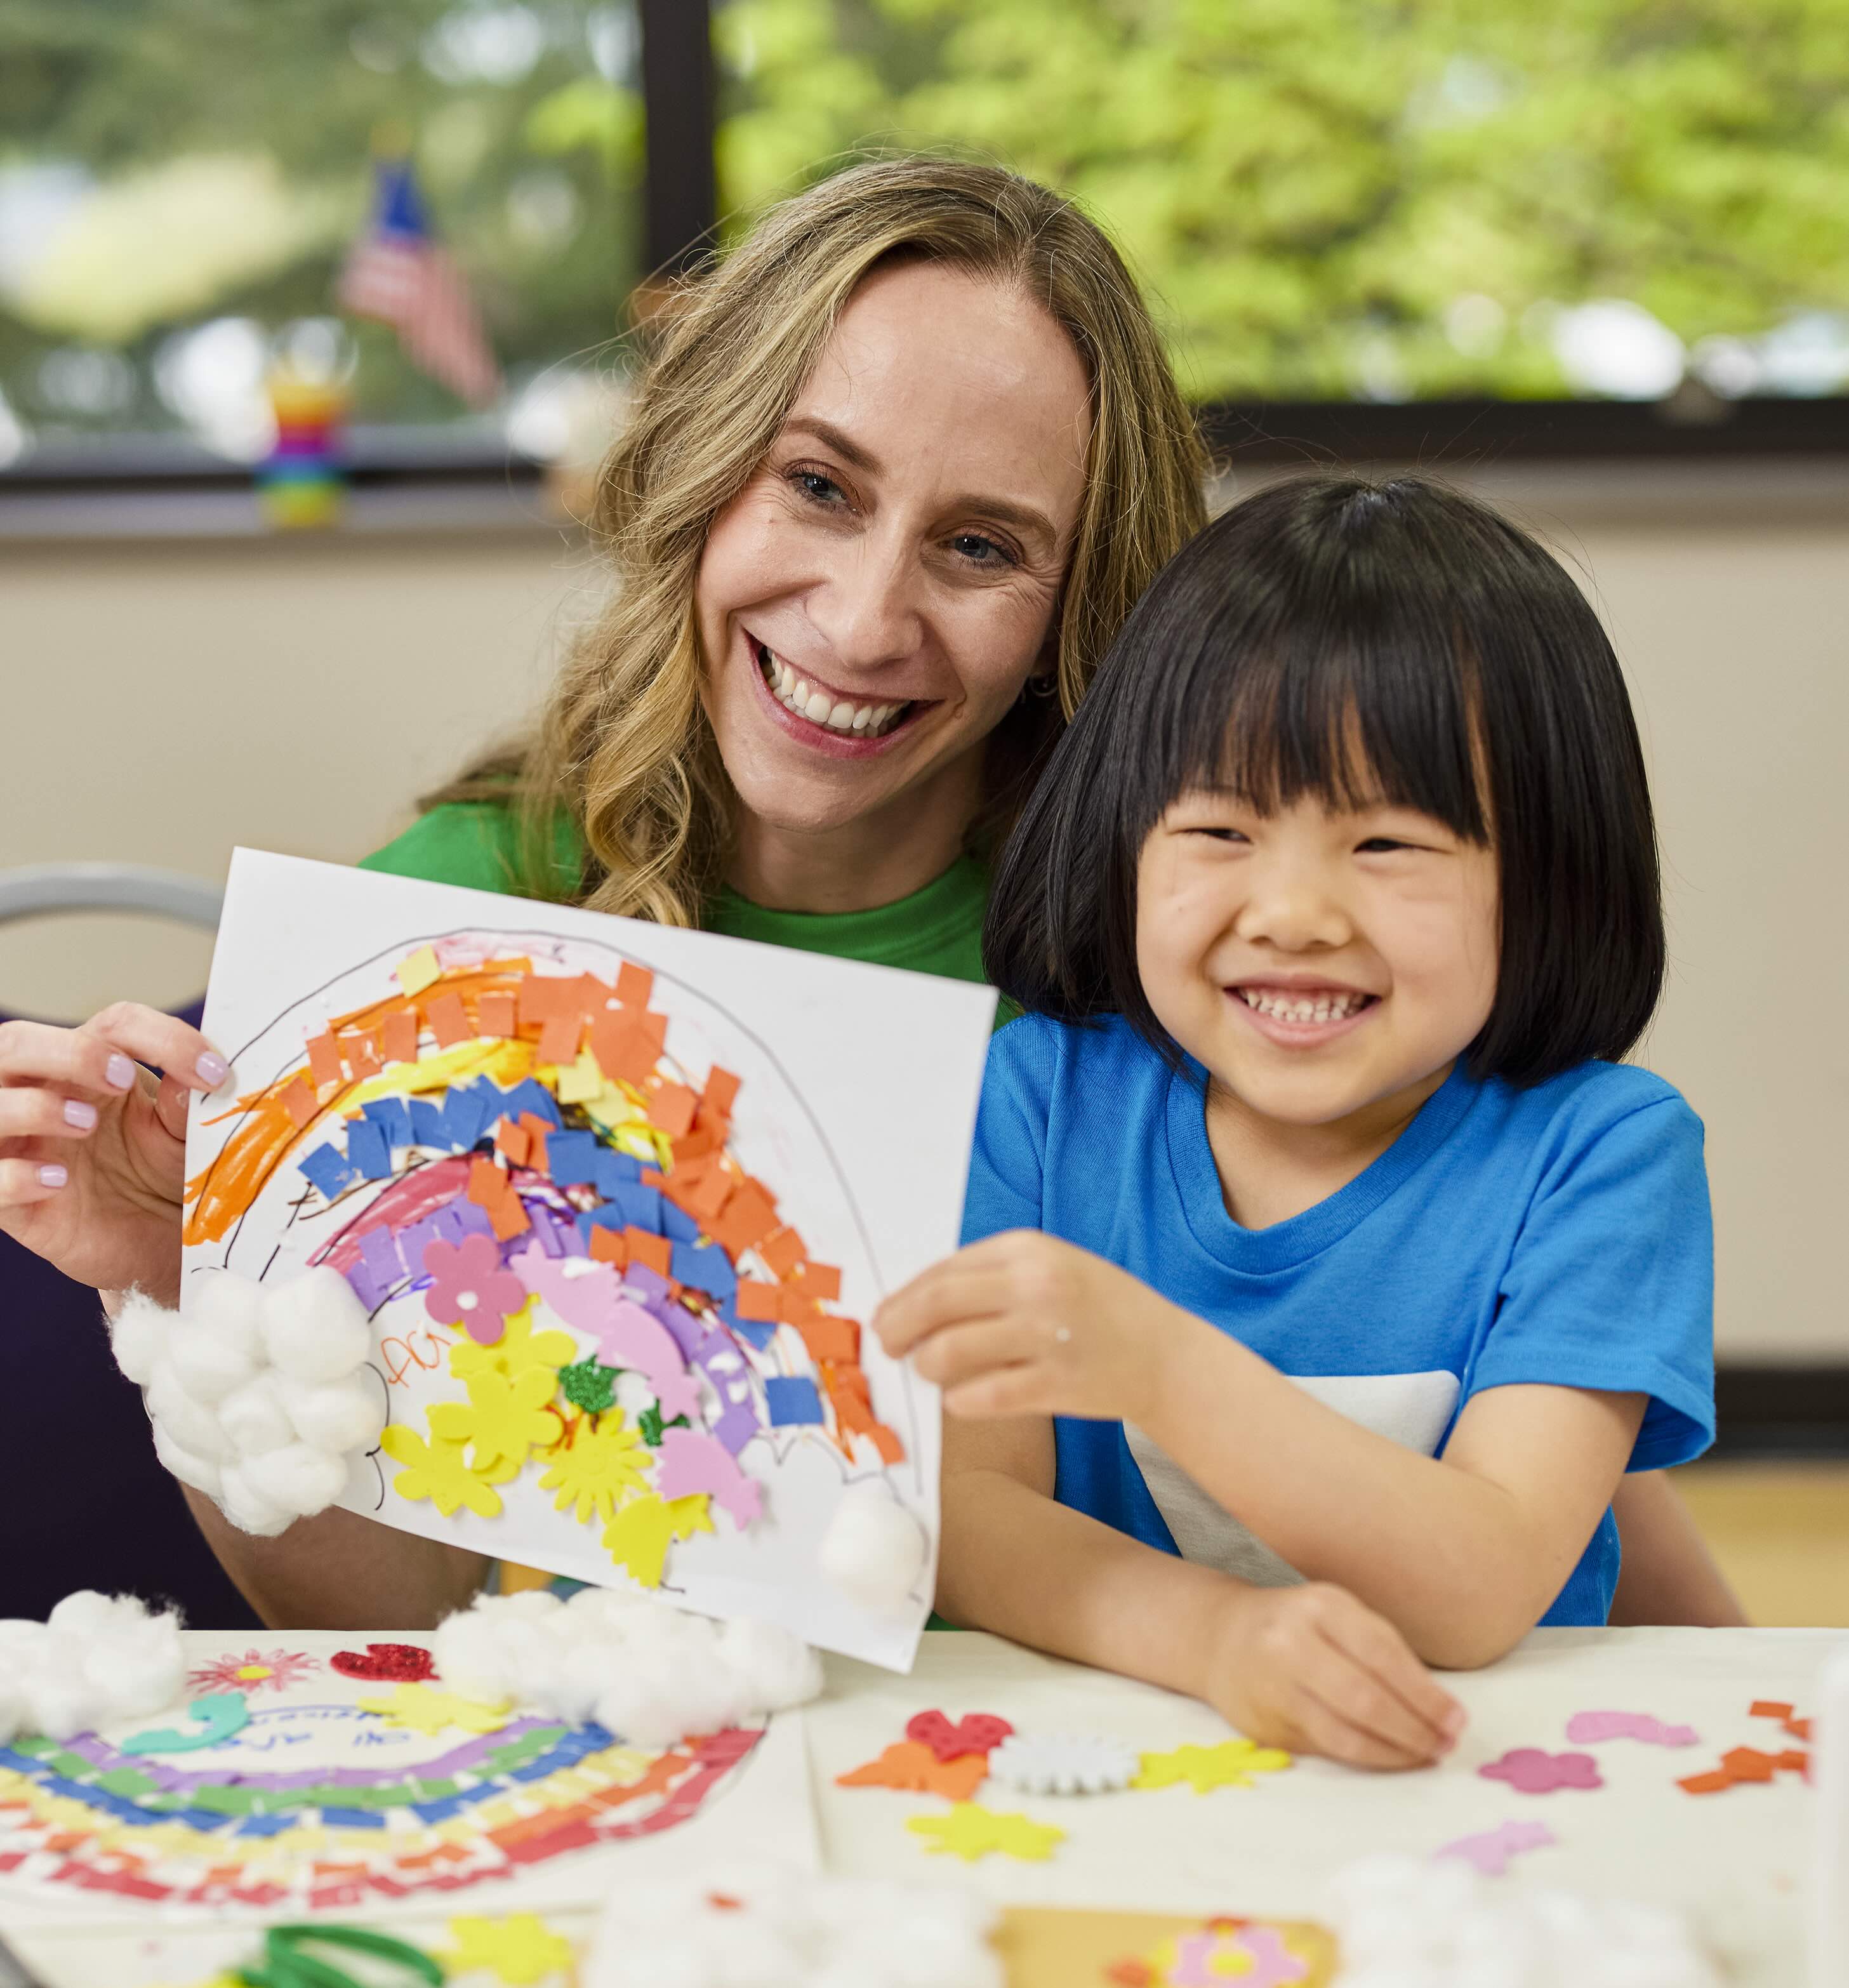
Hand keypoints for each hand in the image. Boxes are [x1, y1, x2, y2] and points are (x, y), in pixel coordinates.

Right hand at [0, 1003, 227, 1304]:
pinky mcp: (10, 1204)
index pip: (113, 1026)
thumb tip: (200, 1073)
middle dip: (68, 1052)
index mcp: (91, 1067)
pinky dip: (15, 1174)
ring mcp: (18, 1147)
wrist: (155, 1245)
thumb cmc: (161, 1174)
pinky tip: (57, 1180)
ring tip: (86, 1124)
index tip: (215, 1073)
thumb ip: (186, 1104)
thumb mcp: (182, 1136)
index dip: (163, 1038)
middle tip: (123, 1079)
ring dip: (34, 1106)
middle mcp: (42, 1095)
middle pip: (16, 1042)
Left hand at [873, 1230, 1197, 1423]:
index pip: (941, 1271)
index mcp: (1029, 1250)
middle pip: (936, 1306)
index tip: (885, 1315)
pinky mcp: (1055, 1384)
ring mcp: (1046, 1335)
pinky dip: (959, 1400)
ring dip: (926, 1366)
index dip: (903, 1297)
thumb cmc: (1099, 1310)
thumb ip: (991, 1276)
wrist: (1166, 1355)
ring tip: (929, 1372)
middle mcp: (1035, 1286)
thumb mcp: (1052, 1267)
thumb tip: (916, 1301)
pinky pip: (981, 1396)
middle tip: (887, 1346)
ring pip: (949, 1352)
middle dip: (898, 1329)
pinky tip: (959, 1399)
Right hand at [1202, 1580, 1465, 1770]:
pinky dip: (1366, 1758)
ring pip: (1346, 1733)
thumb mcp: (1338, 1616)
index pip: (1383, 1655)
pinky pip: (1327, 1749)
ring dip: (1395, 1752)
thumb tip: (1440, 1708)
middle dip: (1415, 1729)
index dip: (1425, 1694)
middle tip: (1445, 1745)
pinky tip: (1388, 1757)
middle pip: (1365, 1698)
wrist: (1221, 1637)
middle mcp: (1291, 1643)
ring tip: (1424, 1755)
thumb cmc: (1298, 1626)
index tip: (1457, 1719)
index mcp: (1320, 1606)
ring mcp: (1274, 1687)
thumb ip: (1383, 1651)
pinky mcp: (1266, 1726)